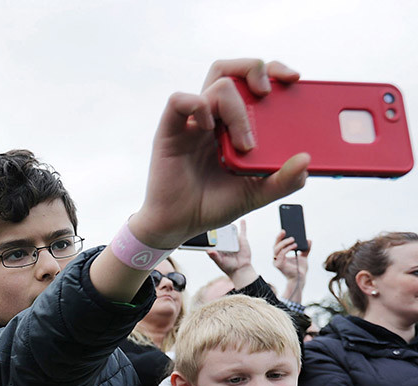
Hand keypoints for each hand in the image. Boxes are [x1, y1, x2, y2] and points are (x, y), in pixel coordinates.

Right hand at [130, 59, 308, 248]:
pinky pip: (181, 100)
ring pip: (217, 83)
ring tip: (242, 142)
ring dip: (237, 109)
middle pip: (231, 69)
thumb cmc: (213, 204)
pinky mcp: (171, 130)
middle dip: (254, 68)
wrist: (180, 224)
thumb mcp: (257, 194)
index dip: (273, 71)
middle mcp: (214, 117)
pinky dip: (199, 107)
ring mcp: (193, 122)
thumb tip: (306, 162)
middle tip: (268, 92)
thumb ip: (283, 181)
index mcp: (235, 125)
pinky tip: (209, 130)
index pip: (252, 81)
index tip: (294, 80)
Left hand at [207, 219, 256, 287]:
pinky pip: (242, 231)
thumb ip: (214, 257)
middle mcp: (225, 242)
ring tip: (225, 219)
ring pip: (229, 231)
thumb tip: (209, 251)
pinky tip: (242, 220)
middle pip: (220, 232)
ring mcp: (233, 240)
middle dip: (217, 227)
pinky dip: (243, 226)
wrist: (241, 269)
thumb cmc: (229, 266)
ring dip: (228, 225)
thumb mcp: (220, 262)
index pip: (212, 238)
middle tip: (214, 221)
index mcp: (218, 246)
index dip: (208, 234)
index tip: (204, 229)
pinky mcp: (242, 240)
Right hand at [273, 228, 309, 302]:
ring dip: (284, 243)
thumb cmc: (299, 269)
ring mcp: (276, 261)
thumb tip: (309, 240)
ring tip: (293, 238)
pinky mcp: (279, 265)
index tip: (284, 229)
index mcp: (280, 255)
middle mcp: (276, 258)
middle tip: (285, 230)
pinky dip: (287, 248)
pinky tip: (294, 245)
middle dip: (279, 237)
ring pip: (277, 249)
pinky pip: (281, 254)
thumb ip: (306, 249)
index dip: (280, 237)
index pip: (278, 244)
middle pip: (275, 245)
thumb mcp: (304, 256)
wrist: (300, 279)